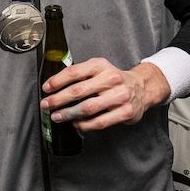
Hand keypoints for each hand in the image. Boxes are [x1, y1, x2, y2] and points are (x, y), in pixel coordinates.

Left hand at [40, 59, 169, 131]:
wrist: (143, 88)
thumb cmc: (114, 80)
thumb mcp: (99, 69)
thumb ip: (80, 74)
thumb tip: (54, 87)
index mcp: (101, 65)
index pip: (74, 72)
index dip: (57, 81)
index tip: (46, 88)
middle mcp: (111, 79)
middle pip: (78, 91)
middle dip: (58, 99)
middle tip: (46, 105)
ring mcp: (119, 96)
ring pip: (87, 108)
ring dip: (68, 114)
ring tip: (57, 116)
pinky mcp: (125, 112)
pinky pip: (100, 121)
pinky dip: (84, 125)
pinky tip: (76, 124)